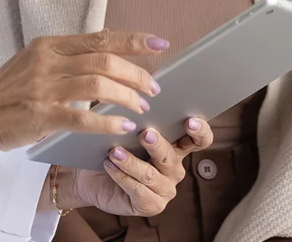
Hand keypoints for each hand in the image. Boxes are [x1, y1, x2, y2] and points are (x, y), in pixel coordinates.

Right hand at [0, 31, 167, 152]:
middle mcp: (47, 61)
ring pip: (99, 86)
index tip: (159, 44)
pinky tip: (123, 126)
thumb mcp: (32, 63)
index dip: (134, 40)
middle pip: (105, 60)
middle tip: (153, 87)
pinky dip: (108, 122)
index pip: (100, 38)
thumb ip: (65, 59)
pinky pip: (83, 118)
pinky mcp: (41, 115)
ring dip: (126, 97)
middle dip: (136, 74)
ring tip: (141, 107)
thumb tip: (105, 55)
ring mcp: (43, 88)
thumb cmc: (5, 93)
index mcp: (48, 45)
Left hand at [58, 118, 213, 216]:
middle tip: (144, 133)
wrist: (91, 177)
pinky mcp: (151, 205)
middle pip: (171, 156)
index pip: (200, 139)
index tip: (189, 121)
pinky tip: (109, 165)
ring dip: (130, 161)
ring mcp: (164, 189)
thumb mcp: (127, 128)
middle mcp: (174, 169)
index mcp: (176, 147)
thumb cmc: (114, 146)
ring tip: (114, 151)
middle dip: (157, 144)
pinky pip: (137, 190)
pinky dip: (121, 176)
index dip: (199, 131)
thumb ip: (139, 111)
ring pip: (150, 174)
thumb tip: (142, 86)